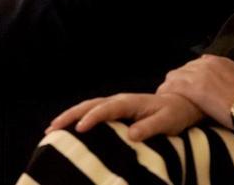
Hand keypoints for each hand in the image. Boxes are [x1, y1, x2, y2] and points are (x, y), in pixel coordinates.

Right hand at [46, 93, 202, 141]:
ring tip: (52, 128)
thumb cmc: (175, 113)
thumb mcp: (167, 121)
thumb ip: (150, 127)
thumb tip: (131, 134)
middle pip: (90, 105)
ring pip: (88, 107)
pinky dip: (79, 117)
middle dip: (70, 115)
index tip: (79, 129)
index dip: (92, 118)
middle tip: (52, 128)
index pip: (107, 109)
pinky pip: (93, 112)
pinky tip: (69, 127)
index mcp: (130, 102)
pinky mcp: (116, 110)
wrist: (181, 103)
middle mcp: (120, 100)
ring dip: (70, 116)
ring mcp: (116, 104)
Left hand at [156, 54, 233, 127]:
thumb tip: (228, 71)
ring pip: (174, 77)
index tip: (188, 85)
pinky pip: (172, 87)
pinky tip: (163, 98)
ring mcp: (198, 75)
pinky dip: (166, 92)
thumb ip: (230, 70)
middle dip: (179, 81)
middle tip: (175, 93)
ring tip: (167, 96)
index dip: (190, 76)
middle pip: (183, 70)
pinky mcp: (193, 88)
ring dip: (170, 87)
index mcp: (217, 61)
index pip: (195, 64)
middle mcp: (205, 64)